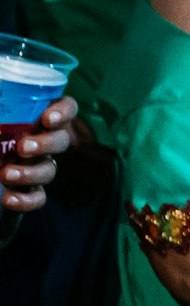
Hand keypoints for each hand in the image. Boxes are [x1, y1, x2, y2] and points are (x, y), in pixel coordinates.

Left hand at [4, 95, 75, 213]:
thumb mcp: (1, 111)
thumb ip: (1, 105)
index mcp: (43, 116)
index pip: (67, 108)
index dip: (63, 113)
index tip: (48, 119)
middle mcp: (48, 139)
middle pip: (61, 141)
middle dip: (45, 144)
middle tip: (23, 148)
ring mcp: (41, 164)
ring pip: (49, 170)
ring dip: (31, 173)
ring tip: (7, 174)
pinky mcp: (30, 188)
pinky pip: (38, 197)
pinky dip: (26, 200)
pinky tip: (9, 199)